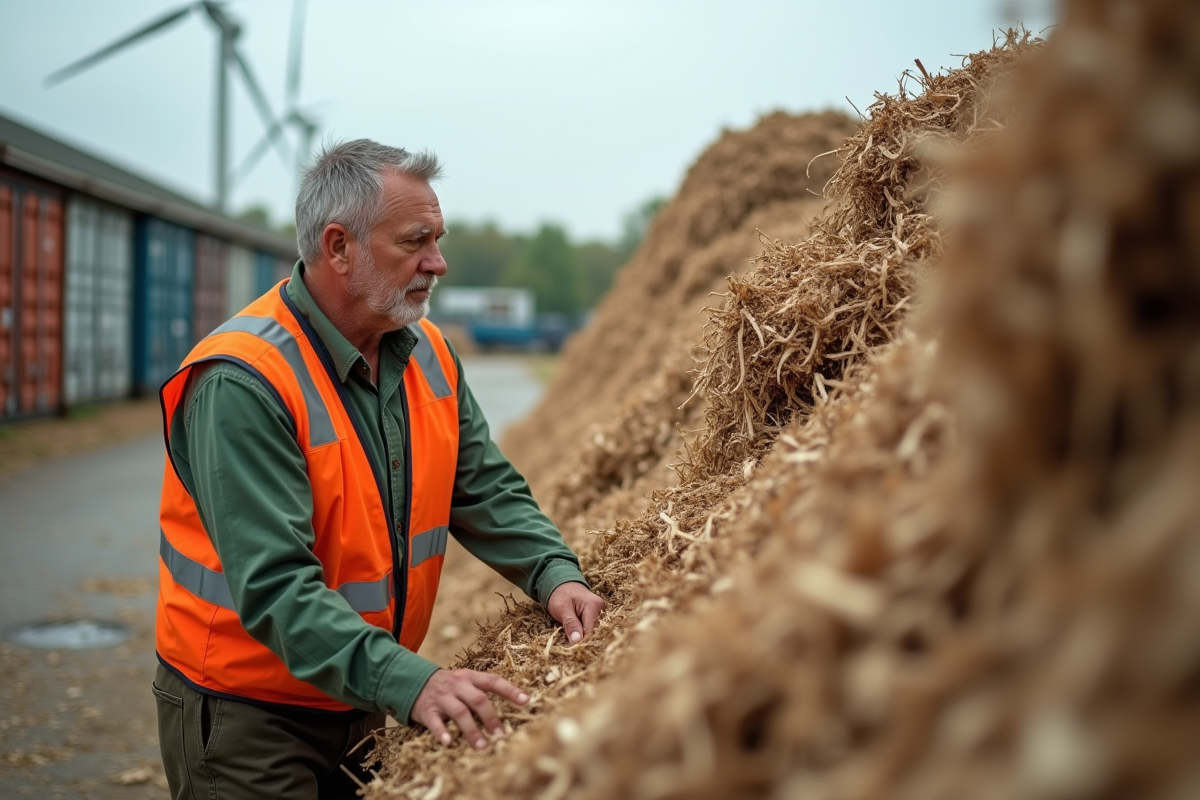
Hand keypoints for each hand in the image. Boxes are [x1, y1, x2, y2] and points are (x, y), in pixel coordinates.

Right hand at [410, 669, 528, 749]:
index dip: (510, 691)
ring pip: (460, 712)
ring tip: (482, 746)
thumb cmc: (449, 687)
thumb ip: (482, 694)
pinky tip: (449, 743)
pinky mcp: (427, 710)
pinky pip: (435, 722)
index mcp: (470, 677)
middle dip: (491, 718)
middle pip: (478, 700)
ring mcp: (442, 697)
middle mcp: (458, 685)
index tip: (526, 701)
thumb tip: (508, 713)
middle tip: (501, 735)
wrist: (414, 682)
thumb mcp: (465, 683)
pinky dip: (442, 733)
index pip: (493, 681)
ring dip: (472, 730)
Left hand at [547, 581, 605, 643]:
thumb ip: (570, 624)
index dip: (580, 640)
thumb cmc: (560, 594)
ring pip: (591, 631)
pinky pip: (590, 628)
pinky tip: (574, 634)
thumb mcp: (562, 608)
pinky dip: (581, 632)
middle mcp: (600, 609)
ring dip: (581, 636)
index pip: (589, 630)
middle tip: (568, 647)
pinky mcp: (595, 616)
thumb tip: (576, 641)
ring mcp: (599, 612)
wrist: (561, 584)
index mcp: (594, 605)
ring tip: (570, 638)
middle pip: (592, 631)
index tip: (570, 649)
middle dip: (581, 639)